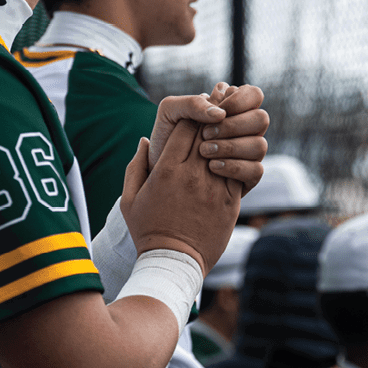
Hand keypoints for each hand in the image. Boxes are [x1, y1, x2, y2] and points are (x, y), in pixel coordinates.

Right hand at [120, 125, 238, 276]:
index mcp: (166, 170)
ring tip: (230, 124)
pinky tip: (234, 156)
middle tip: (217, 105)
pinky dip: (236, 161)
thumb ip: (135, 166)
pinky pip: (239, 172)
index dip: (190, 115)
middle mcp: (192, 175)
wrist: (173, 262)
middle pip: (207, 133)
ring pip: (226, 150)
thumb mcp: (129, 198)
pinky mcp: (230, 202)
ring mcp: (213, 188)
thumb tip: (144, 140)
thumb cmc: (147, 230)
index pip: (184, 127)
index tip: (193, 113)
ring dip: (227, 137)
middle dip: (211, 117)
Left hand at [149, 82, 268, 195]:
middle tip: (205, 134)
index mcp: (231, 108)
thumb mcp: (170, 112)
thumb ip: (192, 103)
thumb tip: (220, 113)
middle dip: (233, 125)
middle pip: (261, 119)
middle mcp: (244, 129)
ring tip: (203, 151)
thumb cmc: (165, 138)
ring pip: (260, 145)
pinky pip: (256, 170)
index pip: (253, 95)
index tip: (216, 112)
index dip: (239, 101)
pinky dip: (234, 166)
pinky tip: (212, 166)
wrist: (159, 169)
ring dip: (231, 146)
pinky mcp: (246, 177)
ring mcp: (247, 153)